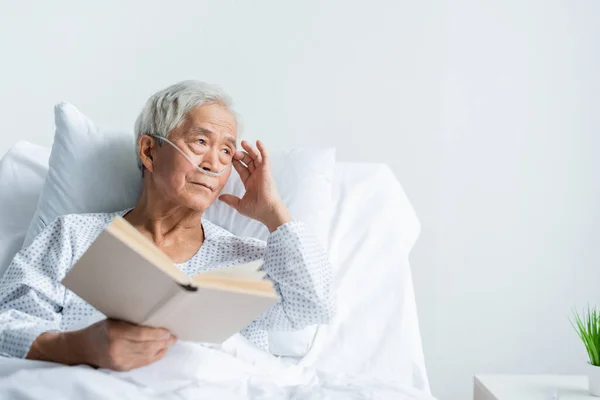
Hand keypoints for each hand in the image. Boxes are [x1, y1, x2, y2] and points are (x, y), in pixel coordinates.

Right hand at [27, 319, 175, 370]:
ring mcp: (119, 360)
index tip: (168, 331)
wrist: (82, 348)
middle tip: (173, 336)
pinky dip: (155, 357)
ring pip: (147, 356)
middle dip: (163, 341)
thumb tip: (155, 319)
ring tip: (170, 342)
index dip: (157, 333)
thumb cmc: (99, 330)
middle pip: (146, 346)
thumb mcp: (114, 320)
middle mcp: (117, 348)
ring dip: (162, 349)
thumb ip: (131, 321)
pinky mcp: (121, 368)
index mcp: (114, 332)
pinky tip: (161, 350)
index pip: (141, 334)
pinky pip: (142, 363)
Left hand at [219, 140, 292, 231]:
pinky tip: (258, 142)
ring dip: (250, 149)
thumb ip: (230, 199)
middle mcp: (256, 176)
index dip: (236, 163)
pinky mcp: (267, 170)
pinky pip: (265, 157)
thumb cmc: (256, 210)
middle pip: (248, 161)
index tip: (229, 157)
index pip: (242, 169)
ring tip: (243, 143)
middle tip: (234, 151)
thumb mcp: (240, 205)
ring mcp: (262, 173)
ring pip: (256, 157)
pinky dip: (262, 149)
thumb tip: (220, 197)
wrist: (267, 211)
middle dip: (241, 155)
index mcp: (250, 183)